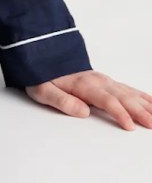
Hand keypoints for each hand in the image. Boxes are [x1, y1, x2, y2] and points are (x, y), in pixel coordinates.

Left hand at [25, 69, 151, 128]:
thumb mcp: (42, 89)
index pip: (106, 100)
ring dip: (145, 105)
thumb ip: (61, 100)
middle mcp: (98, 81)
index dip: (119, 113)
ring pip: (130, 93)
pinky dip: (143, 96)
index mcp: (84, 84)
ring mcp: (105, 80)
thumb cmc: (42, 75)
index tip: (129, 126)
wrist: (42, 55)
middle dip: (140, 111)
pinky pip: (129, 89)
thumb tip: (82, 112)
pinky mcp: (107, 82)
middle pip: (123, 97)